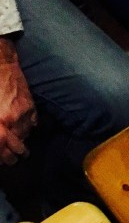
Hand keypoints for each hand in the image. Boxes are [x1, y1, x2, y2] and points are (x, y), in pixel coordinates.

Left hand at [0, 37, 36, 166]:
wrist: (0, 61)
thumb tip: (0, 139)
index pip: (3, 149)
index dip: (3, 158)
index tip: (3, 161)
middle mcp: (10, 121)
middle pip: (17, 149)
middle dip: (14, 156)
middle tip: (11, 159)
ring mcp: (22, 115)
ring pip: (24, 137)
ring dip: (20, 141)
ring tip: (17, 143)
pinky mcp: (30, 108)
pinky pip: (31, 125)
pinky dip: (27, 127)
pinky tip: (22, 125)